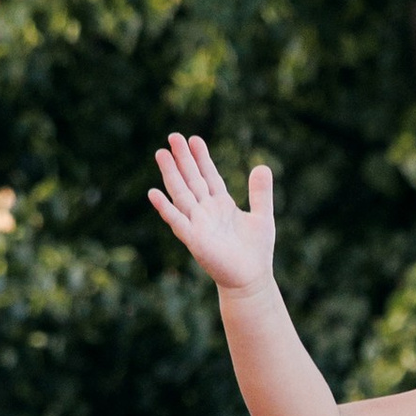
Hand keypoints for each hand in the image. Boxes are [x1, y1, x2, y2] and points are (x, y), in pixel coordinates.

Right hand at [148, 133, 275, 296]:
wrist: (251, 280)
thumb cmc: (256, 251)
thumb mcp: (262, 216)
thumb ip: (260, 193)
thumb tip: (262, 166)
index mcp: (221, 204)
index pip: (208, 175)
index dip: (201, 157)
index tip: (194, 138)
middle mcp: (206, 211)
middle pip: (192, 179)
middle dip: (183, 159)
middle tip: (173, 136)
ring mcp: (198, 224)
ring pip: (182, 194)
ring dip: (171, 175)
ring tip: (161, 154)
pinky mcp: (194, 240)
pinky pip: (177, 221)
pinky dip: (165, 208)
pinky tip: (154, 193)